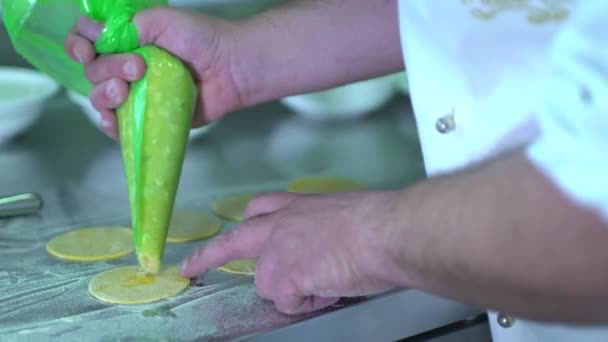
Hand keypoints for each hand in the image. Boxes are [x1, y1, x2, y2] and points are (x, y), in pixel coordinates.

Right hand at [65, 8, 241, 138]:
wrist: (231, 68)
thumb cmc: (201, 38)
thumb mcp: (160, 20)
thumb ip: (124, 27)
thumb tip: (94, 37)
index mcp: (127, 40)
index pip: (87, 41)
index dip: (78, 45)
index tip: (87, 50)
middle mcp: (128, 67)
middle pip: (93, 71)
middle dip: (106, 68)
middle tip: (138, 67)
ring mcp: (138, 94)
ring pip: (101, 98)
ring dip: (104, 95)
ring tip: (125, 91)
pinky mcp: (150, 117)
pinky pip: (121, 126)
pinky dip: (111, 125)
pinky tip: (114, 120)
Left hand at [180, 190, 405, 314]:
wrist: (385, 231)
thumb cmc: (379, 221)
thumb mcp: (344, 214)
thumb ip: (322, 229)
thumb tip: (328, 251)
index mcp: (298, 206)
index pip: (261, 208)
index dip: (246, 222)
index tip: (234, 228)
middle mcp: (280, 224)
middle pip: (235, 241)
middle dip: (207, 256)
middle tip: (189, 268)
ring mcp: (276, 249)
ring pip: (268, 283)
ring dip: (293, 289)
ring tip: (327, 281)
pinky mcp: (281, 276)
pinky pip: (288, 302)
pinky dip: (309, 302)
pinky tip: (329, 288)